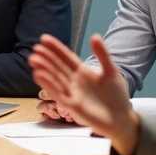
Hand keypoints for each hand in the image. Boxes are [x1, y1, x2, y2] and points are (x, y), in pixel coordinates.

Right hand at [29, 34, 140, 154]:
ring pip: (55, 79)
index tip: (44, 39)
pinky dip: (49, 85)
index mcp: (83, 72)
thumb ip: (102, 55)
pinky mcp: (72, 106)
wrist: (122, 119)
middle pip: (58, 67)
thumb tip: (94, 36)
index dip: (56, 48)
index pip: (66, 57)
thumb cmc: (116, 96)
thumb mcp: (111, 72)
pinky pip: (58, 94)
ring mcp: (72, 93)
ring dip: (45, 70)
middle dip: (47, 58)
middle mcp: (74, 81)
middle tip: (35, 49)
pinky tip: (40, 76)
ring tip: (34, 60)